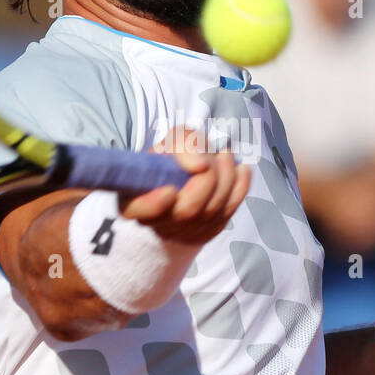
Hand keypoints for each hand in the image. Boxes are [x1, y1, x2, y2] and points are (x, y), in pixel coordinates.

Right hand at [118, 127, 251, 245]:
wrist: (180, 183)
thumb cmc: (169, 163)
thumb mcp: (166, 145)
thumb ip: (180, 143)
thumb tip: (200, 165)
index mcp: (134, 201)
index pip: (139, 211)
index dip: (153, 205)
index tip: (169, 190)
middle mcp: (158, 223)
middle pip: (189, 209)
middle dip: (208, 177)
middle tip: (214, 154)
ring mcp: (185, 231)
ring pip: (213, 209)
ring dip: (226, 176)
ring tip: (225, 155)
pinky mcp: (209, 231)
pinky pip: (230, 210)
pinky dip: (240, 186)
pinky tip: (241, 169)